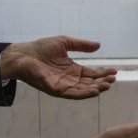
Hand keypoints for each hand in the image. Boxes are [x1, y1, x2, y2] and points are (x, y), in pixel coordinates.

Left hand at [0, 35, 116, 98]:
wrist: (23, 54)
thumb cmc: (41, 48)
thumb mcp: (65, 43)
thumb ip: (81, 45)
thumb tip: (99, 45)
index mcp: (72, 70)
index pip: (91, 74)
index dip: (102, 73)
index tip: (114, 71)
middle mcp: (69, 80)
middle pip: (89, 83)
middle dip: (102, 82)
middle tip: (113, 78)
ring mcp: (62, 86)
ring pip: (83, 90)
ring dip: (96, 89)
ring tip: (108, 85)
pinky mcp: (55, 90)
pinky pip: (72, 94)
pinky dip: (85, 93)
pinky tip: (95, 90)